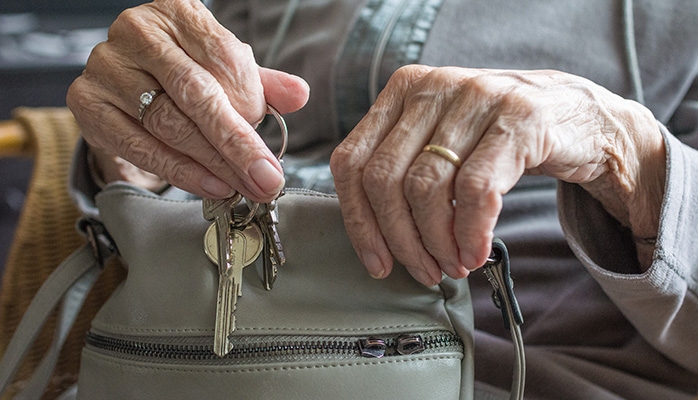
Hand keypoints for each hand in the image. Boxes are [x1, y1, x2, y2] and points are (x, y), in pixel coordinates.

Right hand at [67, 0, 308, 201]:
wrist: (131, 77)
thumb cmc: (187, 70)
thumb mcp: (227, 70)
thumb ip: (262, 83)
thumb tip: (299, 94)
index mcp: (179, 13)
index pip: (223, 58)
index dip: (251, 104)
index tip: (271, 143)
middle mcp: (138, 32)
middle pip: (196, 95)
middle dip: (237, 144)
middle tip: (265, 179)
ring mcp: (107, 66)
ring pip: (168, 124)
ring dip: (212, 163)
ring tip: (243, 186)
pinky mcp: (87, 102)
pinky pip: (138, 146)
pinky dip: (179, 171)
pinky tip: (210, 184)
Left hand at [330, 65, 664, 285]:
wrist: (578, 118)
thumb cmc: (498, 140)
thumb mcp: (442, 142)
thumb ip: (403, 169)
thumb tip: (373, 238)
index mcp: (403, 91)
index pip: (352, 161)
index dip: (358, 221)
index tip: (377, 262)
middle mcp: (434, 87)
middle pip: (384, 179)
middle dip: (401, 240)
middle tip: (424, 271)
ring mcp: (476, 97)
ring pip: (426, 187)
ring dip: (436, 242)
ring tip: (453, 266)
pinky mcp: (519, 118)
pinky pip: (475, 189)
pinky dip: (470, 232)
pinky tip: (475, 253)